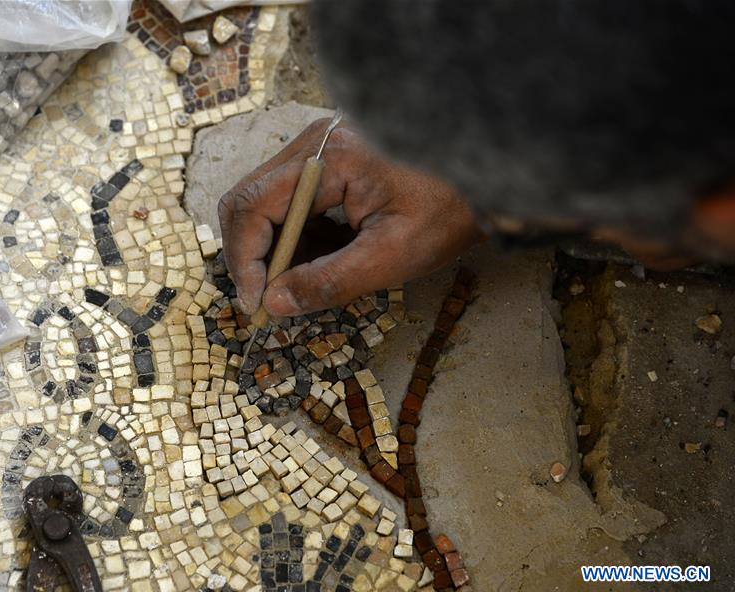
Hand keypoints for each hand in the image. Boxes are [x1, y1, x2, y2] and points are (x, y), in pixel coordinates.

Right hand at [218, 119, 482, 316]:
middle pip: (248, 200)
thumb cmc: (451, 209)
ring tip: (299, 285)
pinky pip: (290, 201)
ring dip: (273, 249)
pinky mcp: (328, 160)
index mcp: (329, 159)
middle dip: (252, 255)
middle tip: (268, 301)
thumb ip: (330, 281)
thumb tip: (275, 303)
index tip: (257, 305)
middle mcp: (313, 143)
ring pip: (264, 202)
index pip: (252, 206)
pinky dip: (294, 237)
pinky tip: (319, 260)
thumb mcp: (393, 255)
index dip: (245, 260)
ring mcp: (319, 148)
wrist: (490, 172)